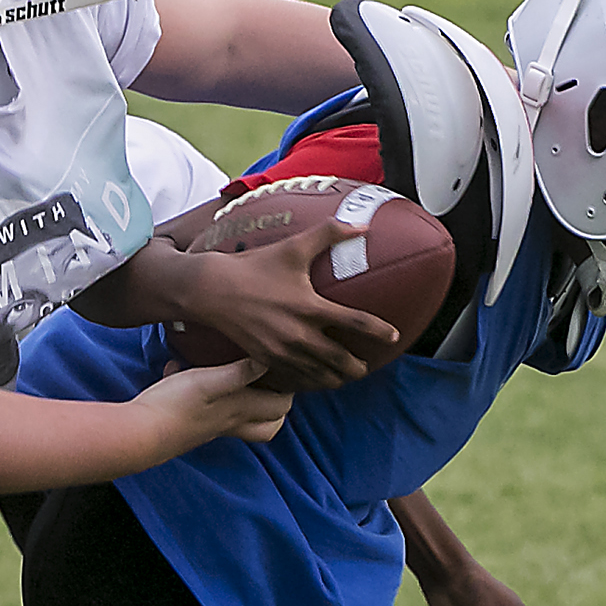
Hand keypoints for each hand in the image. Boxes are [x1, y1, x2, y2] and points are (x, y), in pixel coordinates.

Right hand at [130, 359, 292, 444]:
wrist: (141, 431)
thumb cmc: (176, 405)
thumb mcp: (209, 381)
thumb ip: (240, 372)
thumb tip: (271, 358)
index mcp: (240, 410)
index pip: (281, 407)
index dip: (290, 389)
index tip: (285, 368)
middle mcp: (230, 422)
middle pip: (268, 425)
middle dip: (275, 405)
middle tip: (270, 380)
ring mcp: (211, 427)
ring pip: (241, 422)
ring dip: (247, 405)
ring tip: (240, 382)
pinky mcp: (192, 425)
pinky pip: (210, 412)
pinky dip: (208, 397)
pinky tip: (187, 372)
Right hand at [176, 220, 397, 392]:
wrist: (211, 290)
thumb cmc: (253, 267)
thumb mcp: (292, 247)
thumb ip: (329, 234)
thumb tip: (362, 225)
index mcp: (311, 307)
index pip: (357, 324)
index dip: (380, 332)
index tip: (394, 337)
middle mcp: (300, 334)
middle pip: (341, 361)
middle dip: (358, 367)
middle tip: (365, 366)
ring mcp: (282, 350)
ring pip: (320, 375)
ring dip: (336, 378)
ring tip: (344, 377)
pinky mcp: (266, 359)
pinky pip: (295, 378)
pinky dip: (310, 381)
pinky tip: (314, 379)